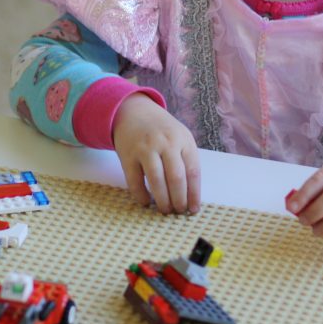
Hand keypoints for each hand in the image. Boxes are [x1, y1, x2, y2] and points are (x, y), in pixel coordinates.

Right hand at [112, 94, 200, 214]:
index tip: (194, 209)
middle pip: (176, 178)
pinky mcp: (128, 155)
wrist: (134, 111)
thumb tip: (191, 196)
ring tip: (165, 211)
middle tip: (178, 212)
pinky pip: (135, 181)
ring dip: (162, 200)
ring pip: (156, 180)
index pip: (193, 171)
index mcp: (183, 139)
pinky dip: (141, 195)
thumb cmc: (162, 130)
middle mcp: (165, 143)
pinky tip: (146, 202)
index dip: (194, 194)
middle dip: (179, 200)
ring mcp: (145, 148)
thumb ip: (186, 160)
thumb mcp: (180, 137)